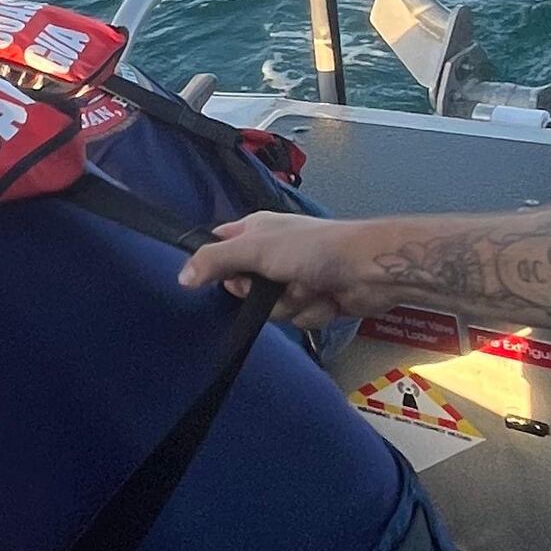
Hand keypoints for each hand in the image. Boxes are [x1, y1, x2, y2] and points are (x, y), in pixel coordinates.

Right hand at [178, 213, 370, 330]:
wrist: (370, 268)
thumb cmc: (312, 249)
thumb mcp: (254, 249)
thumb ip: (214, 261)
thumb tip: (180, 278)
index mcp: (256, 232)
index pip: (218, 248)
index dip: (215, 265)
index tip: (220, 278)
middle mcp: (272, 254)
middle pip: (242, 288)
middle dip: (260, 294)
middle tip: (272, 282)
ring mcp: (294, 279)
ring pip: (271, 309)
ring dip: (291, 304)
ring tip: (311, 288)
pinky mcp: (315, 300)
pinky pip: (298, 318)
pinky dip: (313, 311)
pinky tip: (327, 298)